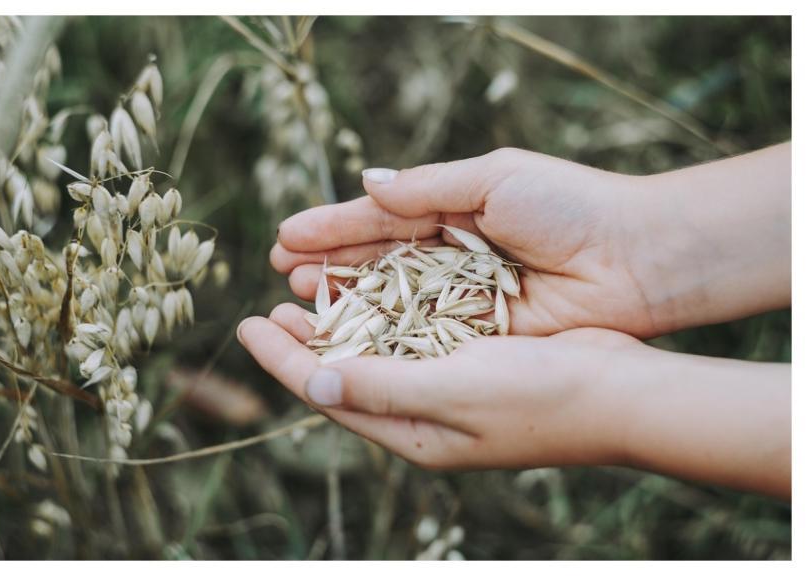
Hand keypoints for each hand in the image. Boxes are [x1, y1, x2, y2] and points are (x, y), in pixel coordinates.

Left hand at [238, 302, 640, 469]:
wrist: (620, 392)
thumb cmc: (540, 397)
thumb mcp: (453, 392)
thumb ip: (381, 387)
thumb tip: (311, 381)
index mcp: (413, 432)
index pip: (329, 393)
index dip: (282, 360)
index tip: (244, 325)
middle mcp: (424, 413)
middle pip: (346, 373)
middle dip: (303, 341)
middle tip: (268, 307)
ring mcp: (449, 387)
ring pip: (377, 352)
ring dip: (340, 322)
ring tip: (306, 293)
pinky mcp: (473, 359)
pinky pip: (412, 335)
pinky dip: (384, 312)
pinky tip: (371, 289)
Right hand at [271, 148, 660, 336]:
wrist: (635, 259)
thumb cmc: (568, 206)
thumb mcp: (493, 179)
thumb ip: (426, 187)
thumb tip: (366, 183)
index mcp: (453, 209)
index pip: (379, 219)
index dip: (333, 228)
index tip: (286, 237)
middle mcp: (451, 256)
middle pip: (377, 262)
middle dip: (330, 266)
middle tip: (282, 273)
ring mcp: (463, 297)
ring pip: (392, 302)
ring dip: (346, 301)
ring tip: (300, 301)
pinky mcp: (480, 334)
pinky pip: (422, 335)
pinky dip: (385, 335)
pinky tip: (348, 336)